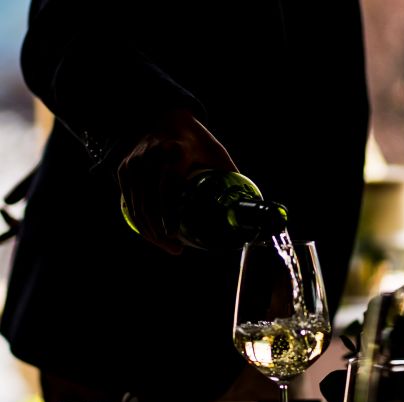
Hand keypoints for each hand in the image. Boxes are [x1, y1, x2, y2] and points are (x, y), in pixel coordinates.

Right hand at [117, 109, 239, 253]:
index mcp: (175, 153)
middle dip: (159, 232)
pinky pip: (129, 201)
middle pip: (149, 203)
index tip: (174, 235)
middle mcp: (149, 157)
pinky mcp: (124, 169)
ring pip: (136, 205)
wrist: (166, 117)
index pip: (167, 188)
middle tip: (176, 249)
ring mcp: (134, 163)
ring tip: (167, 246)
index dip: (168, 214)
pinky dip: (139, 220)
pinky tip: (152, 233)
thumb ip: (230, 177)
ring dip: (149, 231)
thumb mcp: (216, 153)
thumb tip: (246, 206)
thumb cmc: (196, 140)